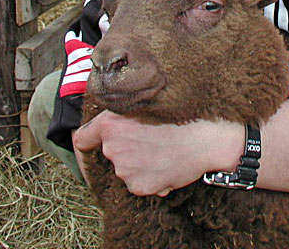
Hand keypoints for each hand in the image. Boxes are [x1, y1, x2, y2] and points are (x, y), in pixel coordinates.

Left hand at [73, 110, 243, 196]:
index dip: (87, 143)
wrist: (206, 137)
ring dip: (140, 163)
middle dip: (126, 148)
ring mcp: (125, 170)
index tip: (91, 146)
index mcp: (110, 125)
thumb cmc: (181, 115)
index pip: (82, 139)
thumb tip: (114, 121)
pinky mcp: (139, 186)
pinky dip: (152, 177)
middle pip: (111, 152)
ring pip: (127, 168)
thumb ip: (124, 113)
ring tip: (164, 150)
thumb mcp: (147, 102)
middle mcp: (112, 148)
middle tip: (151, 139)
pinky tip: (168, 163)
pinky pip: (140, 183)